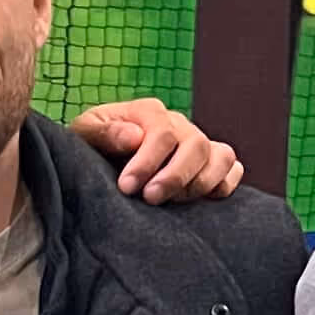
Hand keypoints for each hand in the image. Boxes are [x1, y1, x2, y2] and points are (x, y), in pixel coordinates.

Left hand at [69, 98, 243, 200]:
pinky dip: (226, 182)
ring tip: (175, 203)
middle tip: (151, 199)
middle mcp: (178, 125)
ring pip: (220, 155)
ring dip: (202, 182)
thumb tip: (134, 137)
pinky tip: (205, 198)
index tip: (126, 187)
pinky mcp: (208, 164)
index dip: (146, 162)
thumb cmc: (89, 148)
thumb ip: (103, 134)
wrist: (98, 161)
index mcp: (148, 112)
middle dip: (174, 176)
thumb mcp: (83, 136)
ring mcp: (196, 143)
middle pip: (196, 144)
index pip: (162, 133)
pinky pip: (232, 168)